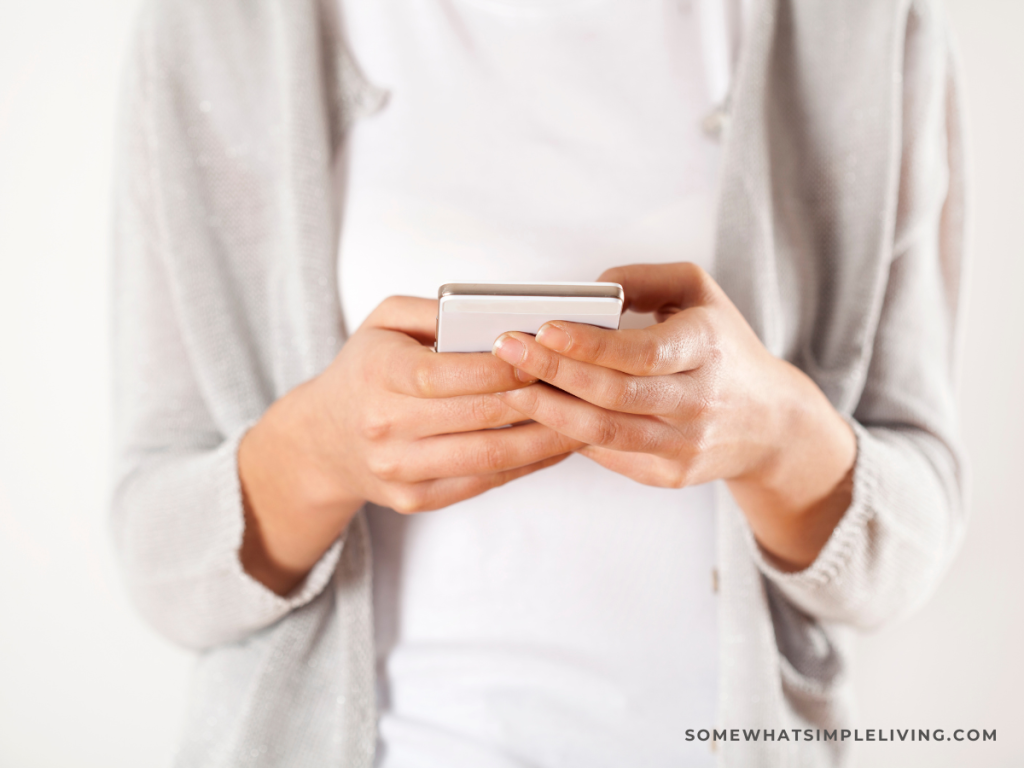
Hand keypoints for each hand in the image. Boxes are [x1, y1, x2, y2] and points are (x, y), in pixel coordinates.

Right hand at [239, 296, 580, 593]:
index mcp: (379, 375)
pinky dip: (527, 465)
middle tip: (581, 384)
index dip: (505, 365)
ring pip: (491, 456)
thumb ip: (435, 310)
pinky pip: (485, 482)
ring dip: (545, 439)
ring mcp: (401, 470)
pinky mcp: (418, 499)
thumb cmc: (364, 371)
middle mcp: (386, 427)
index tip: (545, 353)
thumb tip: (496, 313)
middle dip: (538, 399)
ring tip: (581, 417)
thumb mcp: (383, 322)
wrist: (322, 442)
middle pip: (480, 415)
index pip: (451, 372)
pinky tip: (554, 445)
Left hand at [490, 263, 855, 569]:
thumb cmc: (723, 346)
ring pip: (606, 433)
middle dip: (554, 372)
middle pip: (616, 395)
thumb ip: (644, 279)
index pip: (642, 352)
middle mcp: (700, 400)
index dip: (589, 344)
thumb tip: (591, 291)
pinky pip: (610, 454)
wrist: (771, 423)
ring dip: (550, 411)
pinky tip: (540, 416)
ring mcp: (687, 444)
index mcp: (708, 347)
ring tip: (510, 388)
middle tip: (507, 351)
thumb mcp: (699, 293)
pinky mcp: (671, 474)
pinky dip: (571, 435)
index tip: (543, 328)